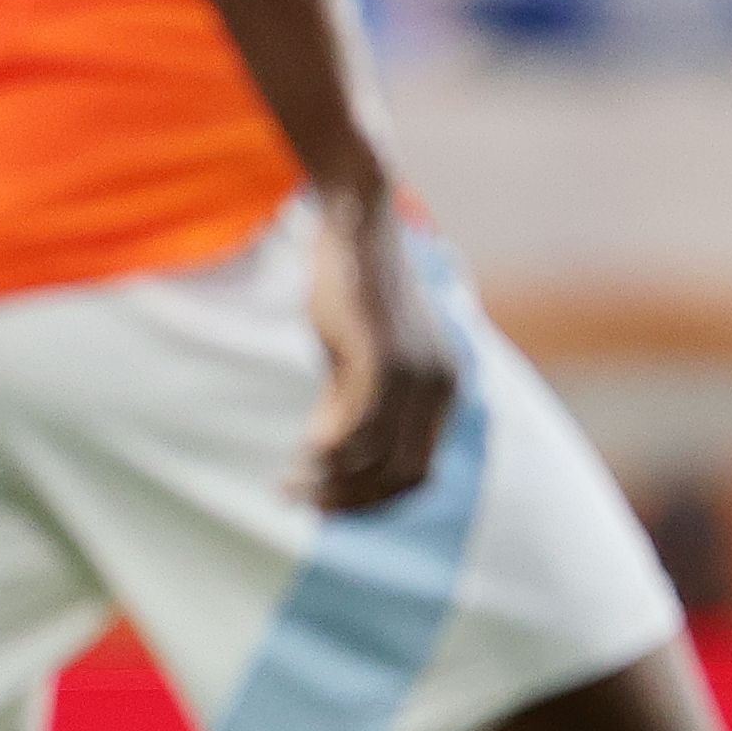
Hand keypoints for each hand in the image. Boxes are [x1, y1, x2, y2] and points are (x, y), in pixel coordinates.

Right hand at [297, 189, 457, 513]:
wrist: (356, 224)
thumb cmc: (351, 287)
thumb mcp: (354, 356)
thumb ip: (347, 403)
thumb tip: (323, 454)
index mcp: (445, 390)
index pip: (418, 475)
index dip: (372, 502)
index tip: (325, 506)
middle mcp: (443, 386)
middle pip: (402, 477)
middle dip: (349, 501)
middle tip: (299, 502)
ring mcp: (418, 372)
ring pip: (377, 458)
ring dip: (328, 481)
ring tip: (286, 483)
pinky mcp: (385, 356)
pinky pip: (359, 426)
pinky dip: (327, 451)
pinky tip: (298, 452)